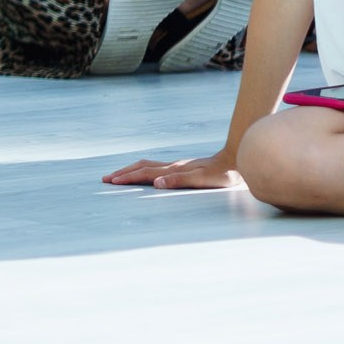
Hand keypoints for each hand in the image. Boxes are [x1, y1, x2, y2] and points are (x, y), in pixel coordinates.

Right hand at [102, 151, 241, 190]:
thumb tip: (155, 184)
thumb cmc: (223, 174)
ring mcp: (177, 164)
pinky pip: (156, 166)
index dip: (127, 177)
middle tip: (106, 178)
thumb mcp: (202, 180)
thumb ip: (178, 181)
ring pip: (147, 165)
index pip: (145, 173)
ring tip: (119, 174)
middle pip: (141, 167)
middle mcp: (173, 165)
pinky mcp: (183, 166)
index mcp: (174, 169)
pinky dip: (142, 169)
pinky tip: (145, 172)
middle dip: (122, 173)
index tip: (111, 182)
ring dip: (130, 169)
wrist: (237, 159)